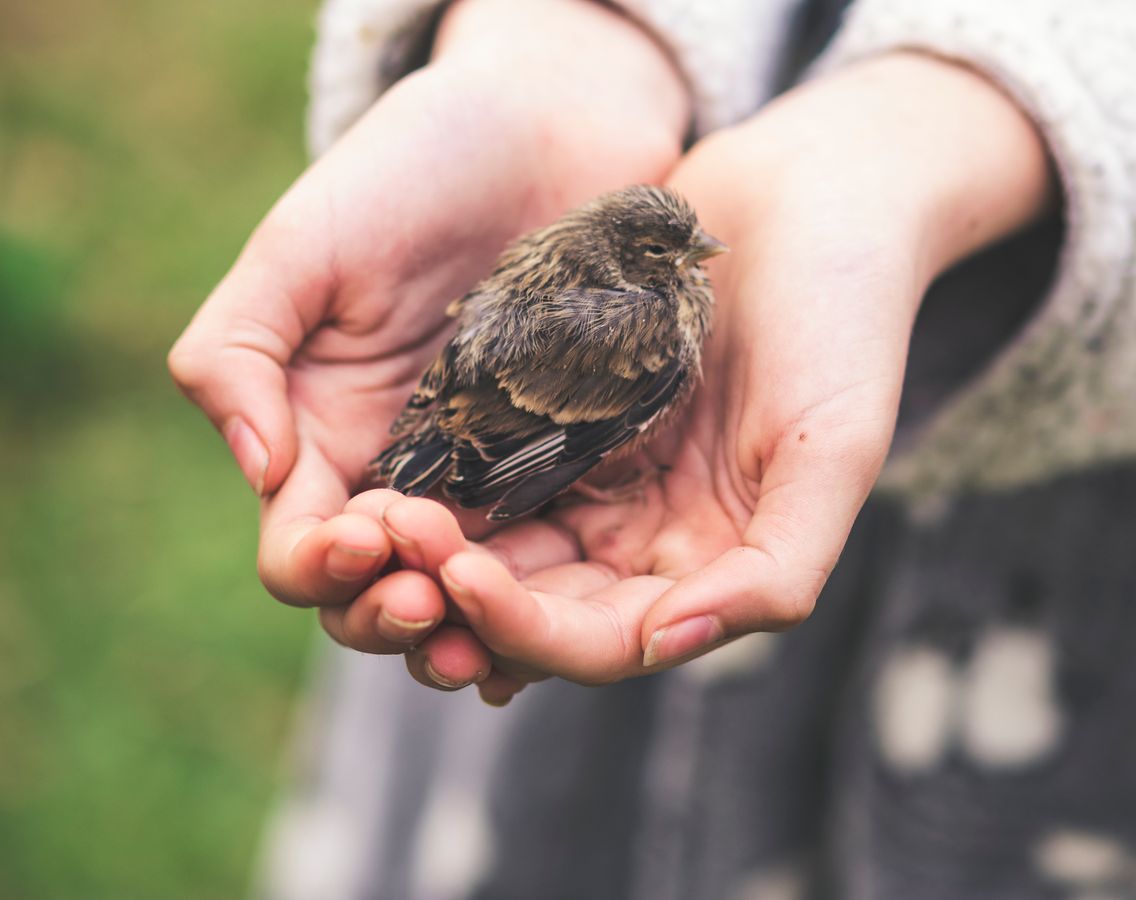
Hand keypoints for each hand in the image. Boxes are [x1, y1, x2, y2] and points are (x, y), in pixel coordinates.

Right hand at [167, 0, 686, 651]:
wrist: (545, 128)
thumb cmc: (413, 169)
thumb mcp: (304, 244)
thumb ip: (240, 348)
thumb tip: (255, 467)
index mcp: (323, 437)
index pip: (301, 545)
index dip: (320, 562)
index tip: (367, 534)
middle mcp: (401, 474)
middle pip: (377, 592)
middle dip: (392, 614)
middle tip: (433, 603)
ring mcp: (487, 478)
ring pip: (465, 596)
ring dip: (469, 631)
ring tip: (494, 642)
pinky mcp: (565, 465)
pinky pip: (550, 554)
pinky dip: (542, 598)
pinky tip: (560, 615)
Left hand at [400, 52, 1053, 702]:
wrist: (809, 197)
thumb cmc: (841, 320)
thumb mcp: (836, 448)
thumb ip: (777, 568)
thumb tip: (665, 644)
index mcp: (707, 569)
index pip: (604, 641)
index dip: (529, 630)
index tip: (463, 577)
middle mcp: (641, 541)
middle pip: (532, 607)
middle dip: (458, 592)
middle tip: (389, 542)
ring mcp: (595, 481)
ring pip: (495, 547)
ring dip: (433, 548)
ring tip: (372, 513)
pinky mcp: (554, 418)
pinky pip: (483, 468)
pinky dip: (438, 479)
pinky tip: (388, 467)